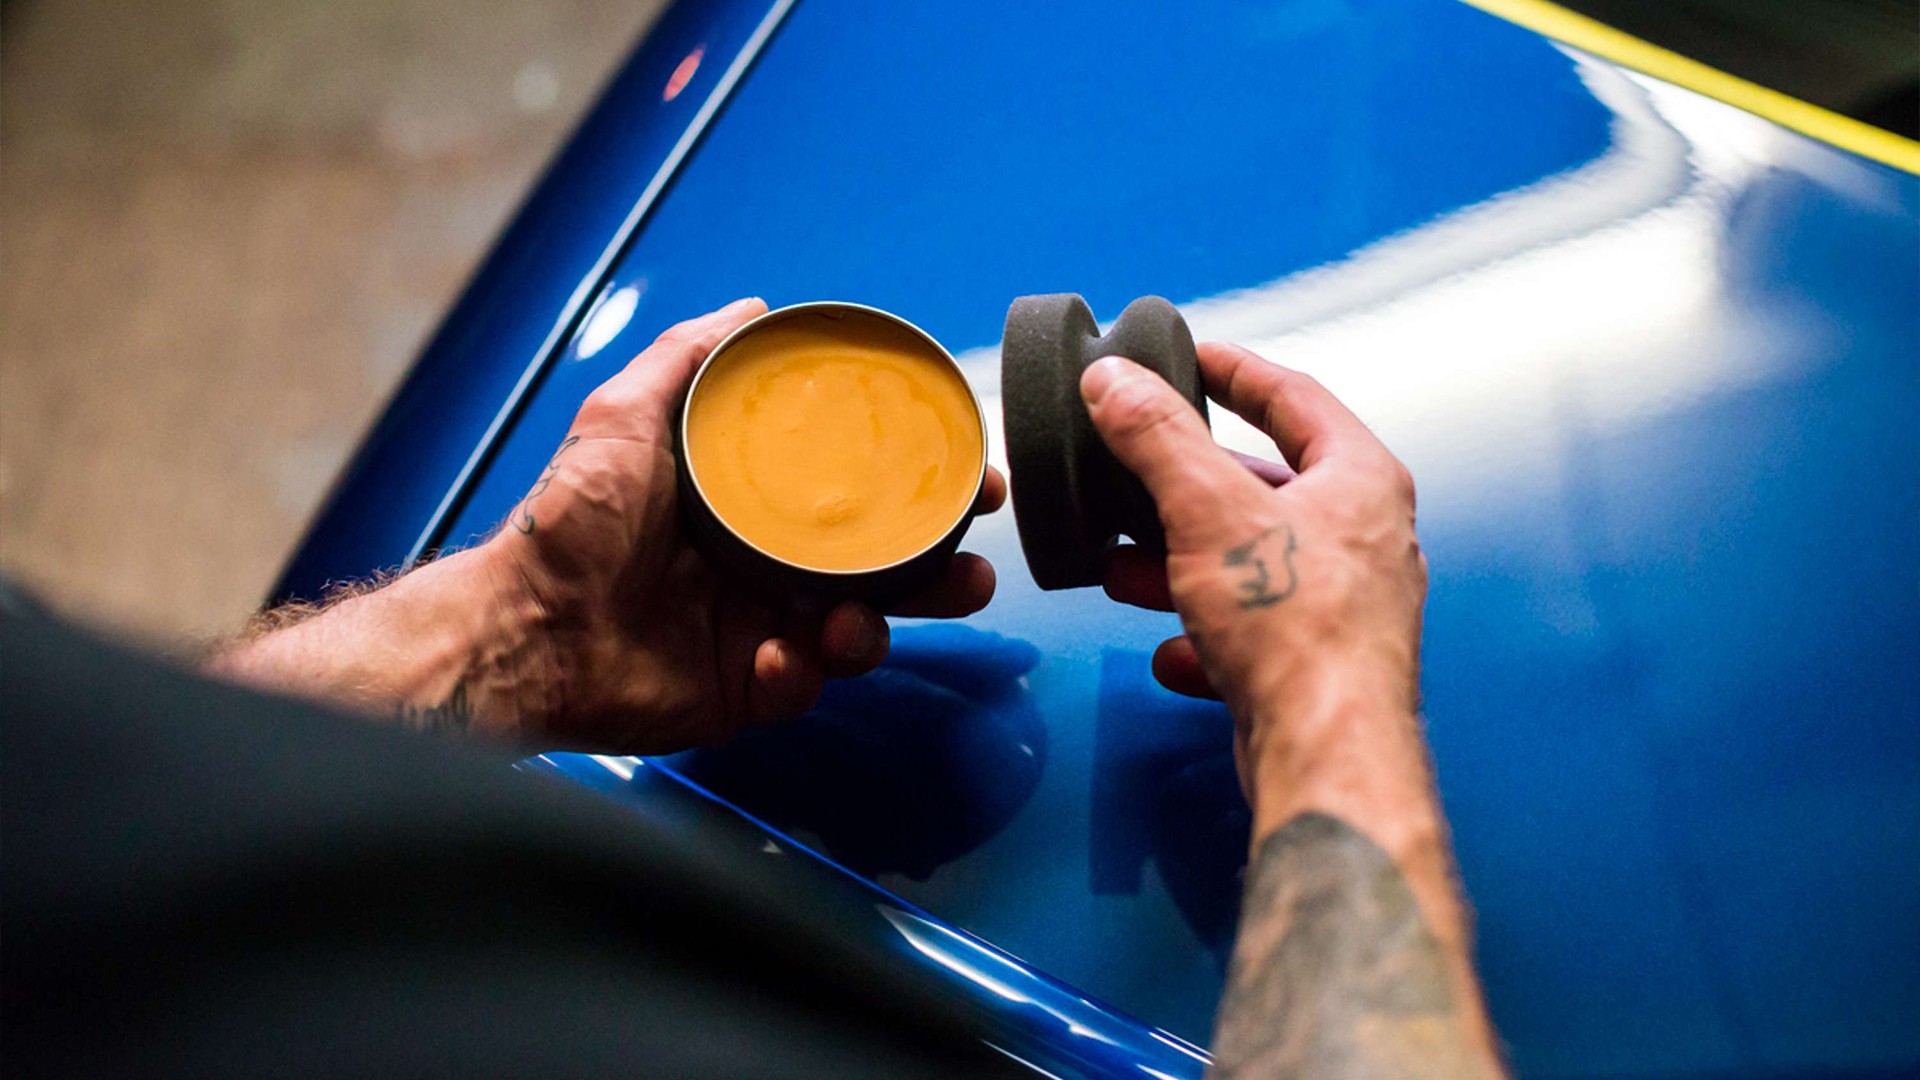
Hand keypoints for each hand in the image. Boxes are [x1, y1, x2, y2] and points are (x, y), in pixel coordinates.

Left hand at [477, 299, 1004, 753]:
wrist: (522, 625)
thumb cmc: (566, 521)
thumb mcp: (622, 415)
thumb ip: (688, 357)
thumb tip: (753, 307)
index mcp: (757, 509)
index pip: (861, 497)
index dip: (920, 491)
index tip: (968, 479)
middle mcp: (769, 569)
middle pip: (883, 572)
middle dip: (938, 572)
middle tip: (964, 568)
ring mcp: (762, 633)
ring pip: (860, 633)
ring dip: (880, 628)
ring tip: (857, 622)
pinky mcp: (744, 692)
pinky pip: (803, 686)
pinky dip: (801, 672)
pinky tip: (776, 654)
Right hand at [1080, 345, 1424, 800]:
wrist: (1327, 750)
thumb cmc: (1295, 624)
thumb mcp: (1206, 508)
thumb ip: (1157, 438)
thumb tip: (1115, 382)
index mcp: (1361, 480)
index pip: (1293, 398)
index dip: (1234, 371)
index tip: (1189, 357)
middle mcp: (1367, 538)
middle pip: (1266, 488)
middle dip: (1186, 489)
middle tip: (1134, 476)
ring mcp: (1348, 608)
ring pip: (1252, 565)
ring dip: (1182, 566)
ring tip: (1124, 571)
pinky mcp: (1322, 668)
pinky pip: (1254, 637)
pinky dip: (1205, 637)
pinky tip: (1172, 652)